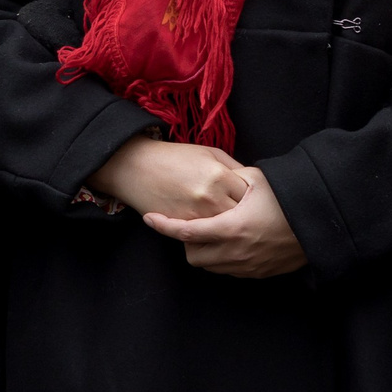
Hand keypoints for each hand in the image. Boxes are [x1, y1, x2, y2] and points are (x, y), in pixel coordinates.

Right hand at [86, 136, 251, 220]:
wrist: (137, 168)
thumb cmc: (176, 157)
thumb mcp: (210, 153)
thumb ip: (234, 168)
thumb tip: (252, 185)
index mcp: (219, 176)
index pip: (250, 195)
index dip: (254, 198)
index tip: (255, 199)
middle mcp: (210, 199)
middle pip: (241, 217)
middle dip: (246, 217)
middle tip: (249, 216)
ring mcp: (196, 216)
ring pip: (224, 233)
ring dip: (231, 230)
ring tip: (235, 225)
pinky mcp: (182, 228)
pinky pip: (205, 239)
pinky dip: (212, 236)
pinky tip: (216, 230)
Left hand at [145, 169, 306, 277]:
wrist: (322, 224)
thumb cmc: (290, 198)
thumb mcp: (258, 179)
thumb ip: (231, 178)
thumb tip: (214, 176)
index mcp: (232, 228)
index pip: (186, 232)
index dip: (163, 226)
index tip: (149, 218)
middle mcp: (236, 252)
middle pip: (193, 256)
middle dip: (187, 241)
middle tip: (193, 222)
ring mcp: (248, 266)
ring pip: (210, 266)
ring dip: (205, 251)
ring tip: (215, 230)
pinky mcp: (260, 274)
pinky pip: (230, 271)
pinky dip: (223, 258)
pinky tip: (233, 240)